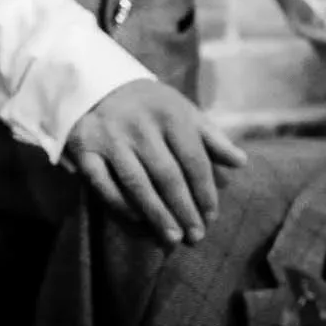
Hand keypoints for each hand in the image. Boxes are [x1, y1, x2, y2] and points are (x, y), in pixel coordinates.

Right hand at [62, 80, 247, 246]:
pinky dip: (123, 206)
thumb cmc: (151, 107)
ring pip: (137, 183)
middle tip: (195, 236)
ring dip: (157, 214)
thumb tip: (240, 162)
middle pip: (167, 175)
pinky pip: (104, 185)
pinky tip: (139, 221)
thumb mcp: (184, 112)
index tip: (211, 216)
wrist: (99, 86)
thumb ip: (211, 138)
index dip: (205, 191)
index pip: (193, 159)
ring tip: (172, 238)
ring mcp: (110, 138)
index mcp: (170, 113)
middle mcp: (140, 125)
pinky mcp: (84, 150)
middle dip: (184, 209)